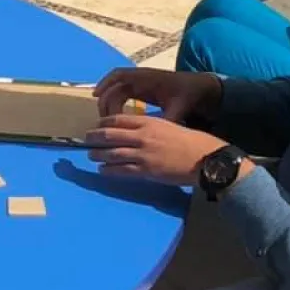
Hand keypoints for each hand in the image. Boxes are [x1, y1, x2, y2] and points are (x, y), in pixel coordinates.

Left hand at [86, 114, 234, 184]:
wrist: (203, 158)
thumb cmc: (188, 141)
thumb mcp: (167, 125)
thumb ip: (149, 127)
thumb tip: (133, 132)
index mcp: (148, 122)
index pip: (118, 120)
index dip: (103, 123)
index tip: (96, 126)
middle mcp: (142, 136)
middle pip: (110, 135)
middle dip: (94, 137)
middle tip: (86, 140)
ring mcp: (143, 154)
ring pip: (112, 153)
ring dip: (98, 154)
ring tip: (90, 156)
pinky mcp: (146, 170)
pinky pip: (122, 170)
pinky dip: (109, 170)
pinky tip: (103, 170)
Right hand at [94, 68, 222, 122]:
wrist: (200, 89)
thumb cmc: (189, 94)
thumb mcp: (180, 107)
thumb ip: (168, 119)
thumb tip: (157, 134)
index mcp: (147, 78)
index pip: (119, 76)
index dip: (105, 85)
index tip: (99, 102)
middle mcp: (140, 79)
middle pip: (114, 86)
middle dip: (105, 101)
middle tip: (103, 121)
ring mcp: (140, 84)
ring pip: (116, 91)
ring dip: (108, 104)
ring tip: (105, 123)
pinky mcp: (142, 91)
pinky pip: (123, 95)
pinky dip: (115, 103)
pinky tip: (112, 119)